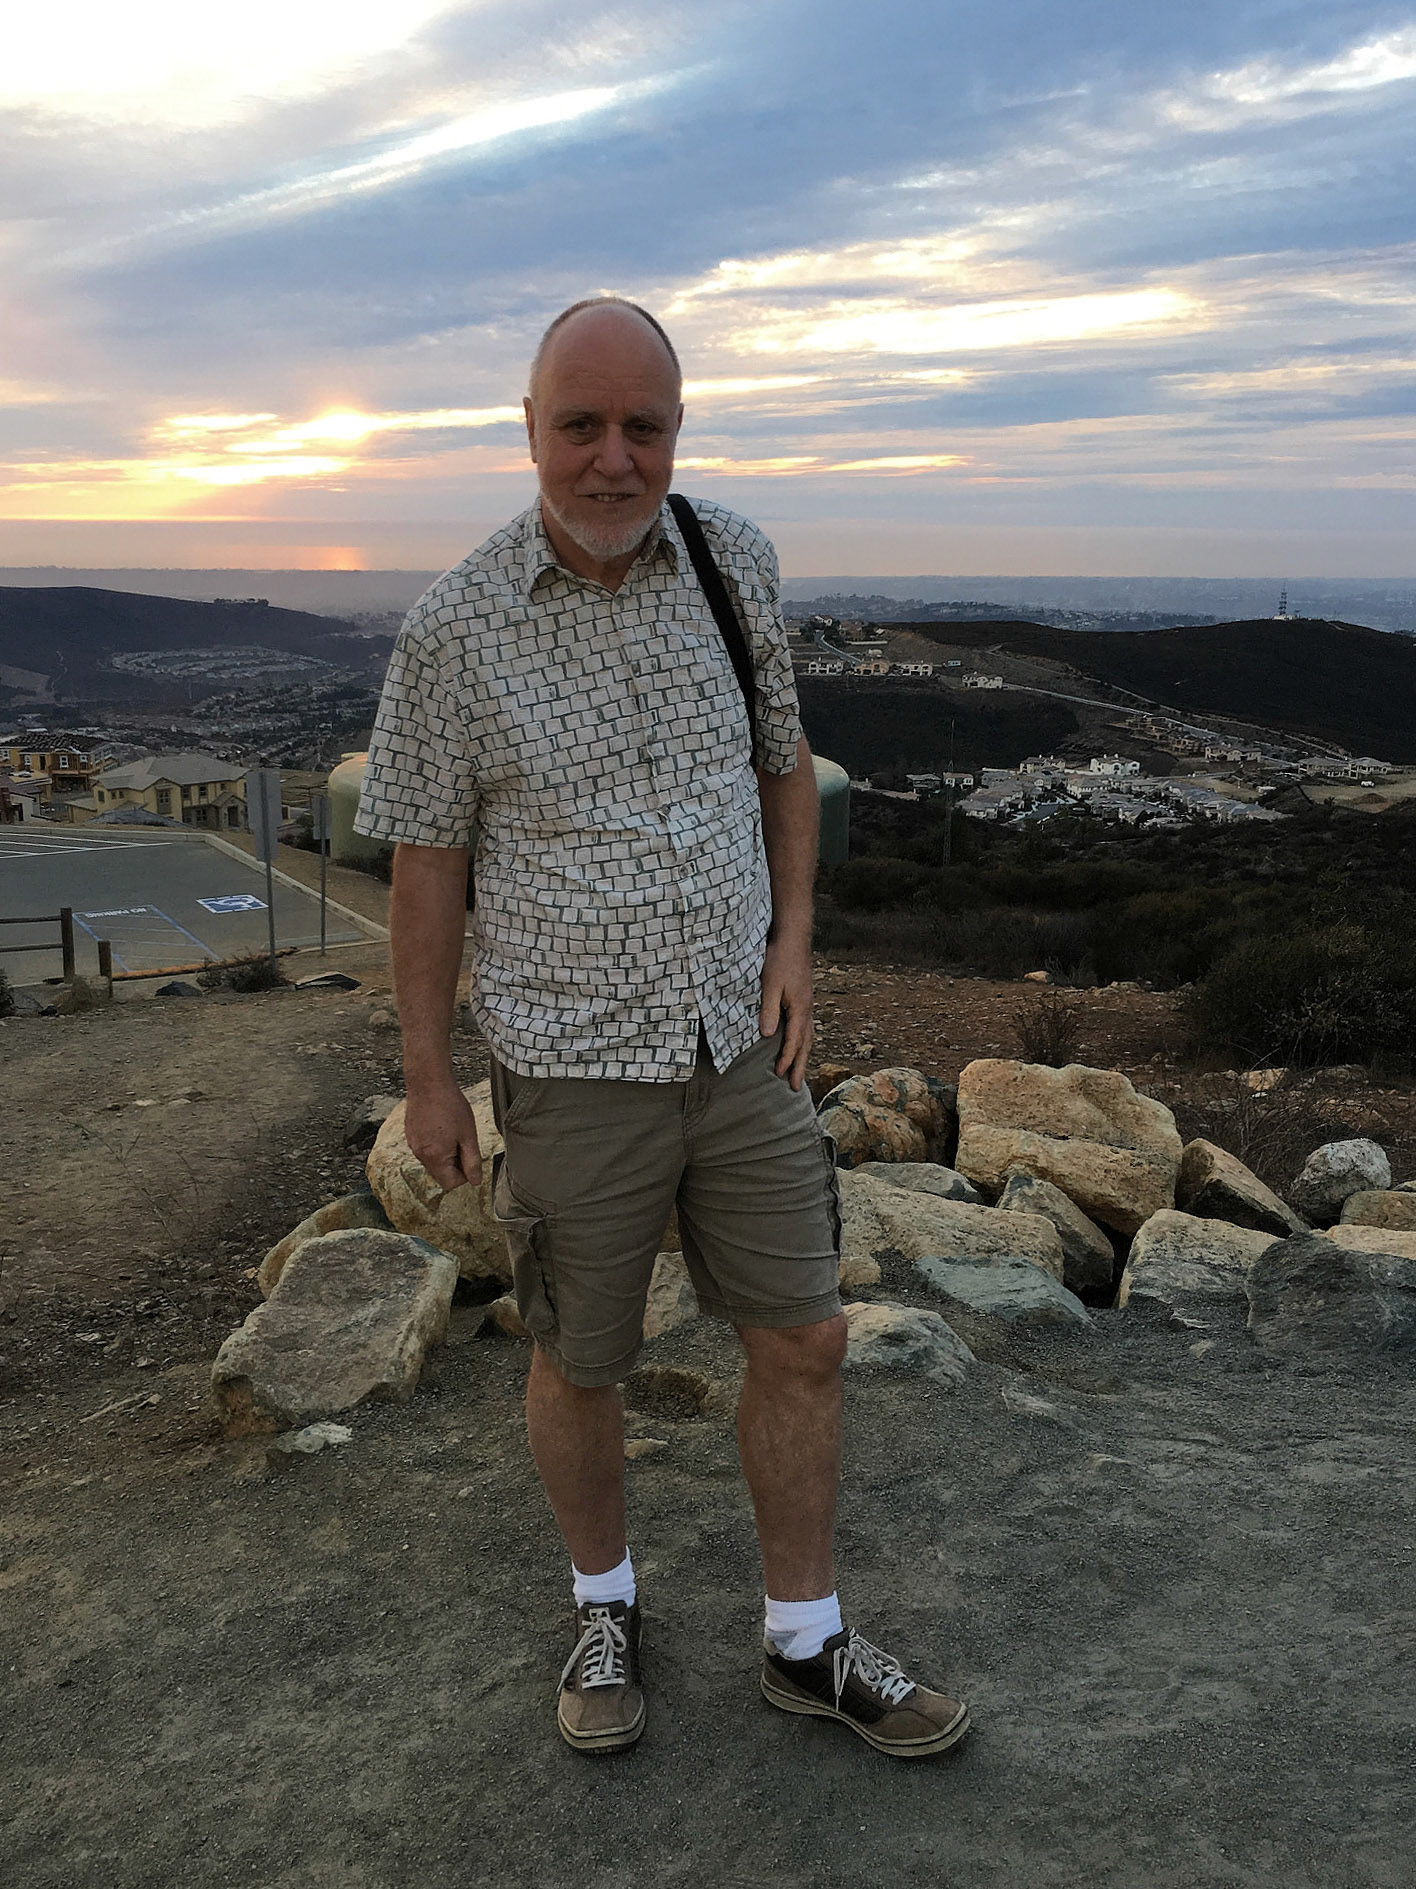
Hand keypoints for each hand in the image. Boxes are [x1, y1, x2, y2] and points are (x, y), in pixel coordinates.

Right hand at [403, 1079, 482, 1191]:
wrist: (428, 1082)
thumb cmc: (449, 1104)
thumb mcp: (468, 1135)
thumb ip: (472, 1161)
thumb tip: (475, 1181)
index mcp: (435, 1157)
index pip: (450, 1184)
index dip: (464, 1175)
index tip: (470, 1157)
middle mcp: (420, 1154)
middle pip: (440, 1174)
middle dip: (455, 1164)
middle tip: (463, 1141)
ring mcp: (413, 1144)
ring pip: (433, 1160)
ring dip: (446, 1153)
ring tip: (452, 1131)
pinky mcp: (410, 1134)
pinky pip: (425, 1148)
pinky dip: (436, 1143)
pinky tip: (442, 1125)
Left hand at [758, 936, 813, 1091]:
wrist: (793, 938)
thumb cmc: (780, 960)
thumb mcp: (770, 985)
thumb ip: (768, 1011)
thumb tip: (767, 1036)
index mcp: (800, 1009)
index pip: (795, 1042)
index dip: (787, 1060)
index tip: (779, 1075)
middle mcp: (807, 1010)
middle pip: (806, 1044)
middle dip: (800, 1066)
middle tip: (794, 1087)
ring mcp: (807, 1004)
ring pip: (808, 1036)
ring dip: (803, 1055)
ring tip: (798, 1071)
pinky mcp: (803, 999)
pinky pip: (806, 1027)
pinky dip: (803, 1041)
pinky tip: (798, 1043)